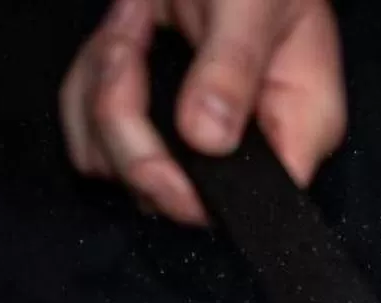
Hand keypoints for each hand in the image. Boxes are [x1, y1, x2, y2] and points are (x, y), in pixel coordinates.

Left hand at [60, 0, 346, 225]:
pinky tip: (121, 33)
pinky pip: (91, 136)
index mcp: (293, 130)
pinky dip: (86, 84)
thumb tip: (207, 138)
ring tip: (130, 25)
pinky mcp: (150, 121)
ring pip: (114, 165)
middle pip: (166, 194)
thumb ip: (232, 67)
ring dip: (100, 90)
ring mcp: (191, 139)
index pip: (249, 205)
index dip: (195, 193)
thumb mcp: (253, 5)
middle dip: (126, 125)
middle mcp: (242, 148)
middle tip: (130, 48)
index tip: (170, 144)